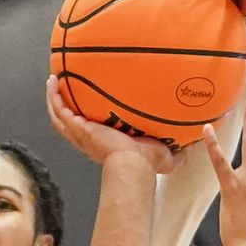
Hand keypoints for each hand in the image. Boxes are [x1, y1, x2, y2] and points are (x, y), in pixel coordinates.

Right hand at [46, 76, 184, 173]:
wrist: (133, 165)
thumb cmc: (146, 164)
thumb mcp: (164, 155)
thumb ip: (178, 152)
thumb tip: (193, 148)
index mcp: (103, 145)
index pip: (89, 131)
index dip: (84, 120)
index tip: (85, 107)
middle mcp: (88, 140)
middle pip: (67, 123)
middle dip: (62, 107)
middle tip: (61, 90)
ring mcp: (80, 134)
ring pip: (59, 115)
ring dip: (53, 99)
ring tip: (52, 81)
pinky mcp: (79, 128)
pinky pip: (60, 109)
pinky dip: (54, 96)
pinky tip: (53, 80)